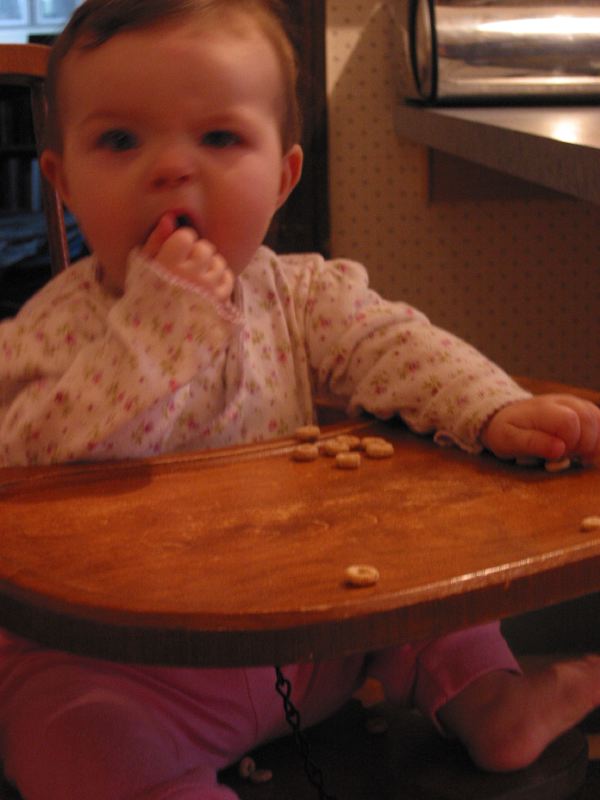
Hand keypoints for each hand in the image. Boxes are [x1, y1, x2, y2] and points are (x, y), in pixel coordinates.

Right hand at [142, 213, 233, 302]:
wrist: (157, 333)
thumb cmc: (147, 296)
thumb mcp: (143, 268)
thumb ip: (155, 241)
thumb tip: (170, 218)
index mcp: (167, 266)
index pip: (186, 236)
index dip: (181, 241)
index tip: (175, 252)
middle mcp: (190, 275)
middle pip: (204, 247)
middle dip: (197, 253)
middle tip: (187, 266)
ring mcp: (207, 288)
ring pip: (218, 261)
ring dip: (209, 266)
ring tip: (197, 277)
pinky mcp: (219, 301)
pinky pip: (228, 277)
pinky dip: (220, 278)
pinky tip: (207, 286)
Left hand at [481, 394, 599, 463]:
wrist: (505, 416)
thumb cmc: (506, 431)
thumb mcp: (508, 441)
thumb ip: (533, 444)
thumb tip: (560, 449)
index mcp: (543, 409)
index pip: (570, 422)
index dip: (570, 443)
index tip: (560, 455)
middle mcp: (562, 401)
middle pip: (589, 419)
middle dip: (585, 444)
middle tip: (571, 457)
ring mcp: (574, 403)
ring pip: (597, 418)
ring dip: (595, 441)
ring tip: (580, 455)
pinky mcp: (581, 409)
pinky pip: (599, 419)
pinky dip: (598, 437)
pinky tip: (586, 450)